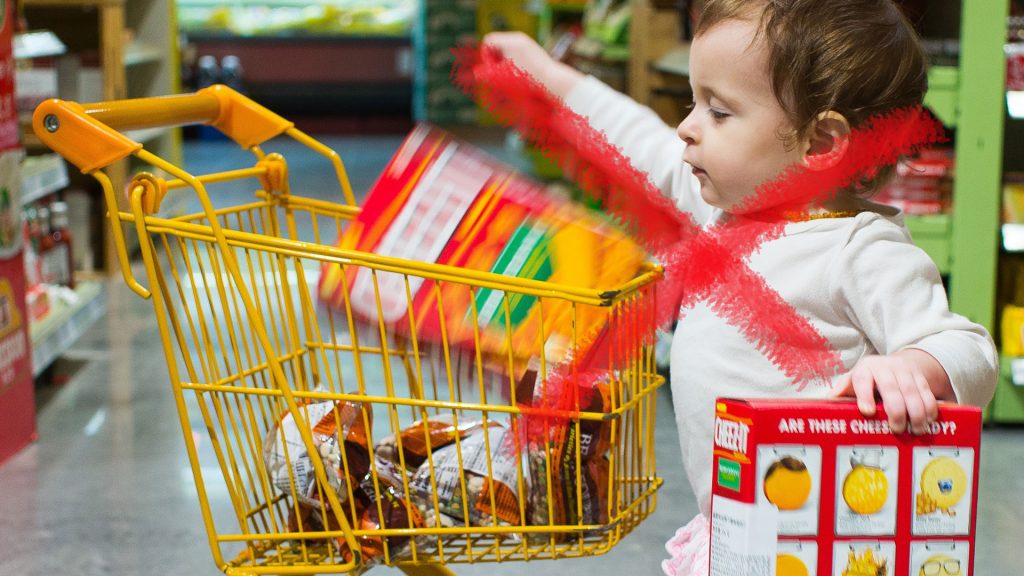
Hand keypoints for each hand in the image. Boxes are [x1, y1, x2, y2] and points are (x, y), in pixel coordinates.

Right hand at [481, 31, 583, 98]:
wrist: (553, 81)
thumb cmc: (526, 80)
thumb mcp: (503, 78)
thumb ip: (487, 75)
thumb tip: (476, 74)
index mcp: (510, 40)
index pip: (488, 41)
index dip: (485, 56)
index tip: (492, 70)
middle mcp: (519, 38)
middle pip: (497, 45)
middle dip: (495, 60)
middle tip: (500, 75)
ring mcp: (528, 44)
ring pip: (507, 50)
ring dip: (504, 63)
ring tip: (510, 77)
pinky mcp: (535, 51)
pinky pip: (518, 54)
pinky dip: (514, 64)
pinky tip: (520, 76)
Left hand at [832, 349, 949, 433]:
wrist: (896, 364)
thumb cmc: (870, 379)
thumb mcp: (854, 381)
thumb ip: (843, 391)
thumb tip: (828, 400)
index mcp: (865, 369)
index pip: (863, 380)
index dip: (864, 395)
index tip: (867, 412)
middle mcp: (885, 368)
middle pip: (891, 388)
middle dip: (896, 411)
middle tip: (897, 429)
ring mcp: (905, 371)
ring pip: (913, 392)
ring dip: (917, 413)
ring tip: (916, 430)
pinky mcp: (920, 378)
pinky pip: (927, 393)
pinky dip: (930, 408)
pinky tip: (929, 422)